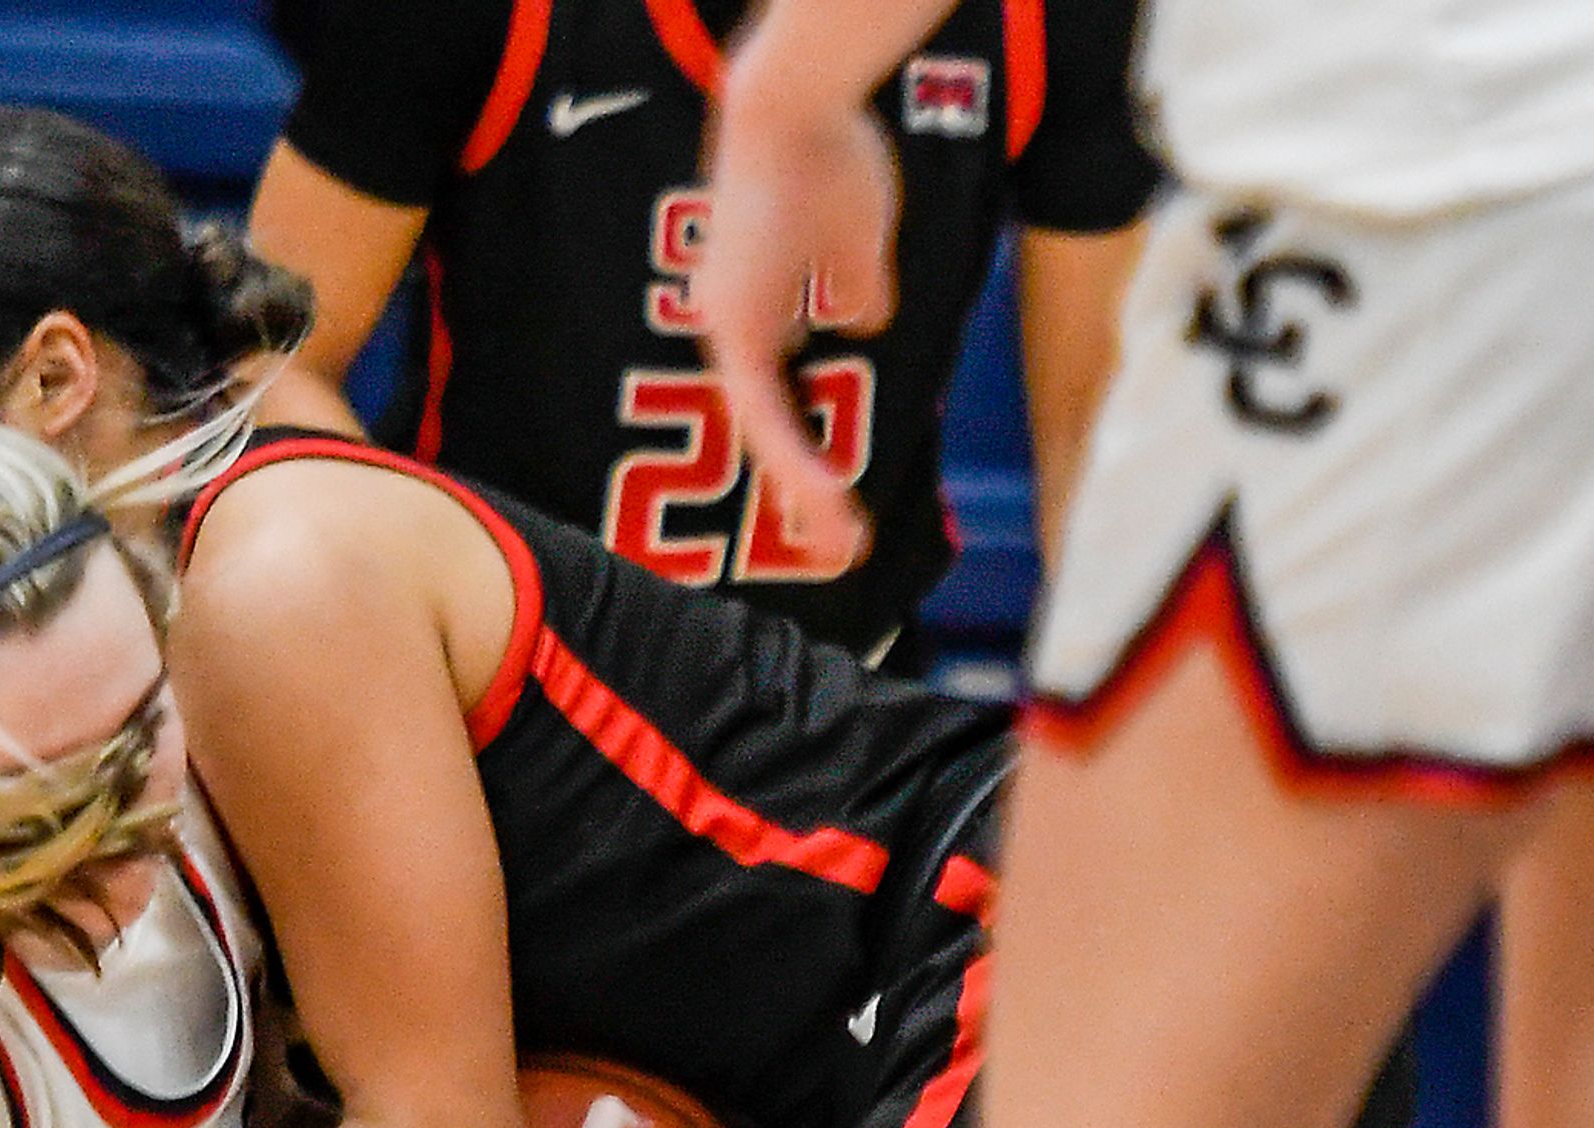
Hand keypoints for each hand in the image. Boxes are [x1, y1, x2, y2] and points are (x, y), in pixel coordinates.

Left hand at [699, 46, 901, 570]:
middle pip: (765, 435)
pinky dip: (794, 462)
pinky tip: (823, 505)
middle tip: (842, 554)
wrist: (797, 107)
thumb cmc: (827, 154)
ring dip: (804, 499)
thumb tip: (865, 324)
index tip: (842, 509)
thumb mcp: (857, 244)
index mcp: (752, 308)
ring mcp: (728, 328)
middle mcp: (730, 324)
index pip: (776, 405)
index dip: (806, 460)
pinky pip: (765, 413)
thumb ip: (858, 292)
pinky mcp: (738, 326)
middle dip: (805, 502)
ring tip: (842, 550)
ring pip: (762, 438)